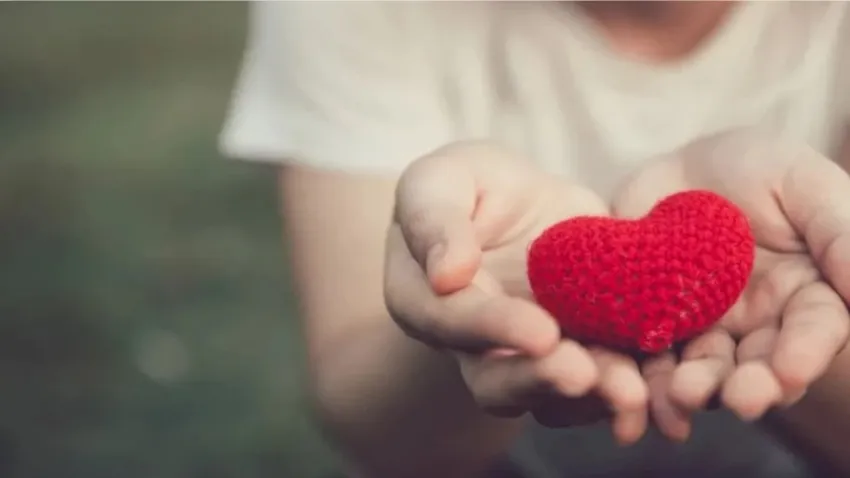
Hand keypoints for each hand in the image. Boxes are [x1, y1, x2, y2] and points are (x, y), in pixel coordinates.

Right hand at [384, 142, 649, 442]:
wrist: (513, 205)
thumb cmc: (465, 187)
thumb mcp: (439, 181)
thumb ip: (434, 219)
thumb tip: (447, 275)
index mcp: (426, 301)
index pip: (455, 322)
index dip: (496, 330)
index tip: (541, 333)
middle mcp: (473, 345)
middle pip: (498, 381)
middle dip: (544, 382)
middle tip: (585, 376)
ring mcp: (526, 357)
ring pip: (552, 397)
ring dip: (593, 398)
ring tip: (634, 391)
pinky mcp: (578, 351)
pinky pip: (600, 382)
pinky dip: (630, 386)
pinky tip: (661, 383)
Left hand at [613, 132, 849, 440]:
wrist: (681, 167)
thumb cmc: (757, 168)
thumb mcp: (806, 185)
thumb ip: (840, 235)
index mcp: (808, 297)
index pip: (815, 332)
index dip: (804, 354)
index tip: (790, 372)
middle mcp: (759, 325)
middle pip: (757, 365)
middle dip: (750, 386)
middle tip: (740, 400)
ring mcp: (703, 329)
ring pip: (702, 370)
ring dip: (694, 390)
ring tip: (682, 396)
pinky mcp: (652, 325)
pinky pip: (647, 357)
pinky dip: (642, 380)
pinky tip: (635, 396)